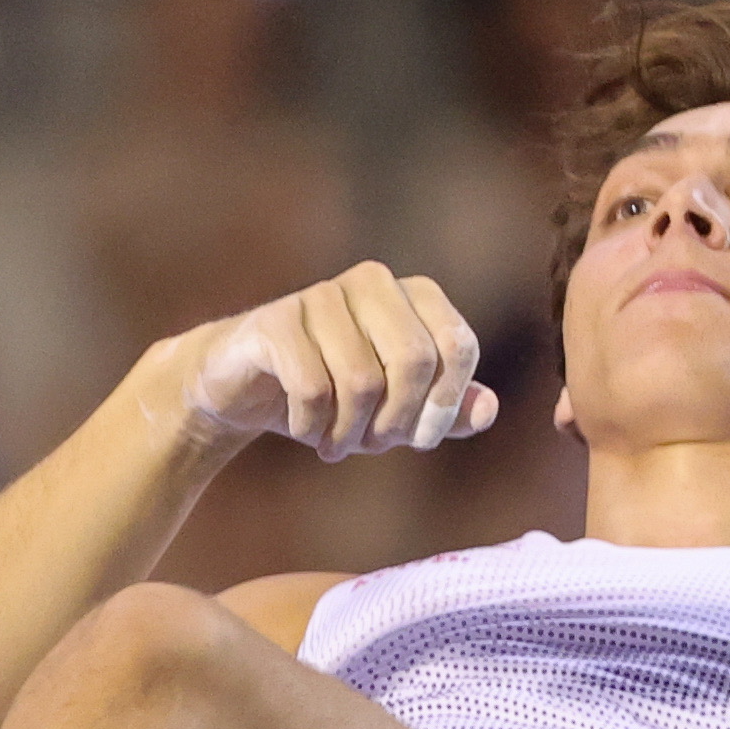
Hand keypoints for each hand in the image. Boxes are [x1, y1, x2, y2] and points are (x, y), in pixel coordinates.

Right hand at [173, 264, 500, 461]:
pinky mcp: (274, 322)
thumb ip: (448, 410)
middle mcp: (372, 281)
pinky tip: (305, 431)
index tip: (420, 440)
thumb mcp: (397, 410)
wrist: (241, 387)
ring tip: (335, 443)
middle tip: (374, 446)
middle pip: (416, 360)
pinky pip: (311, 388)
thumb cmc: (332, 395)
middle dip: (397, 420)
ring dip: (349, 432)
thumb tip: (488, 409)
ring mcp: (321, 296)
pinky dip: (312, 426)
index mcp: (413, 294)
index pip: (459, 345)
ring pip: (362, 380)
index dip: (446, 404)